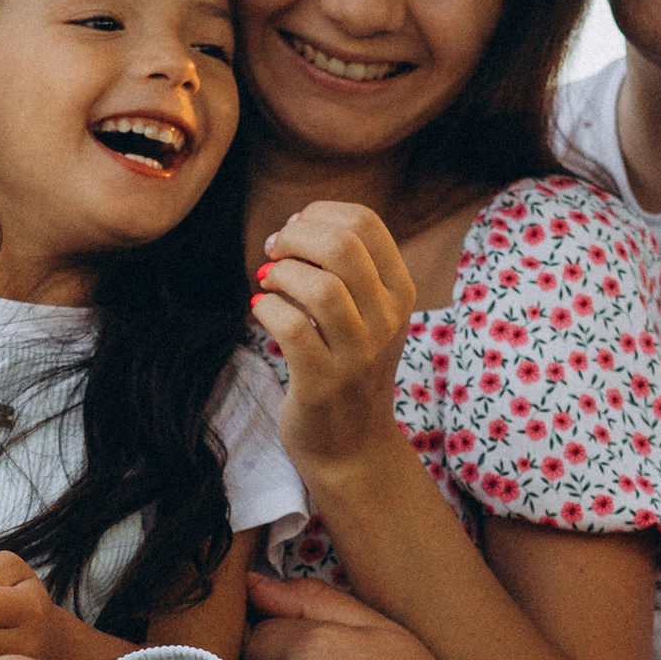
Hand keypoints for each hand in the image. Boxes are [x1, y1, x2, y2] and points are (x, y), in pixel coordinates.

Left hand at [249, 203, 417, 473]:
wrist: (352, 445)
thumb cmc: (347, 366)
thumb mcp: (366, 313)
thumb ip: (342, 268)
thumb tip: (295, 225)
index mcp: (399, 292)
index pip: (365, 222)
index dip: (318, 214)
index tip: (294, 231)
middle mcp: (387, 320)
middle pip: (343, 246)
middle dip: (296, 237)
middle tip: (275, 252)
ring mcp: (359, 354)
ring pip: (320, 287)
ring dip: (281, 275)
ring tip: (268, 283)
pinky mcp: (323, 383)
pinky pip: (290, 328)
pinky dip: (266, 309)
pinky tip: (261, 311)